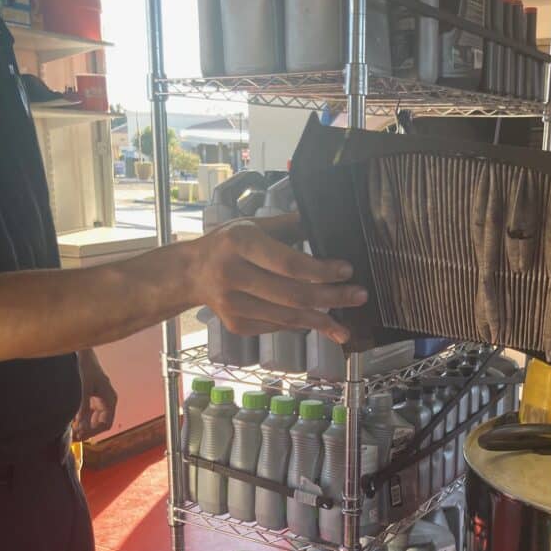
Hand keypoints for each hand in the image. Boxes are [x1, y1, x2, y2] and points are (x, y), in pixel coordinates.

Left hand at [73, 349, 117, 440]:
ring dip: (84, 424)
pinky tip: (71, 418)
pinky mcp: (93, 396)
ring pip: (94, 418)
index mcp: (110, 400)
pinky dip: (81, 416)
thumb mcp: (83, 389)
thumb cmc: (85, 368)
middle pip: (100, 422)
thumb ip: (83, 409)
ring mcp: (100, 398)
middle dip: (88, 429)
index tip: (81, 436)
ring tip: (71, 428)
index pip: (106, 423)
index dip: (94, 432)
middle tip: (73, 435)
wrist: (82, 352)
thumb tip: (81, 427)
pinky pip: (89, 411)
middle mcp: (107, 401)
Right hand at [188, 212, 367, 343]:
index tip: (347, 271)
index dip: (321, 271)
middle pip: (293, 294)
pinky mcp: (236, 325)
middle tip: (359, 296)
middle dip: (331, 298)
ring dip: (321, 321)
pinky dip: (300, 324)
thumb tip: (328, 223)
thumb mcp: (253, 225)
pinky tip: (318, 323)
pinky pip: (277, 327)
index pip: (288, 263)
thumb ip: (289, 226)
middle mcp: (233, 275)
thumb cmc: (228, 244)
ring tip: (344, 326)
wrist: (191, 273)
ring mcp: (233, 305)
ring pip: (287, 318)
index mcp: (240, 243)